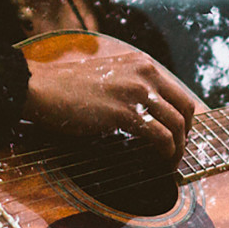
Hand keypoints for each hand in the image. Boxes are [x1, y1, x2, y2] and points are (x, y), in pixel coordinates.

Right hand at [22, 46, 199, 165]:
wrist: (41, 88)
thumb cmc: (68, 88)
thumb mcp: (109, 76)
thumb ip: (132, 86)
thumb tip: (149, 112)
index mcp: (142, 63)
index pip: (179, 92)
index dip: (184, 119)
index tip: (178, 136)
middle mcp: (145, 73)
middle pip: (186, 108)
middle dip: (187, 135)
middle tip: (177, 153)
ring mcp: (136, 92)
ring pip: (177, 125)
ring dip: (178, 149)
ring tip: (169, 163)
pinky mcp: (125, 112)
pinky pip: (160, 137)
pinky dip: (165, 153)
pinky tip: (159, 162)